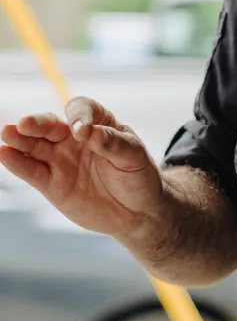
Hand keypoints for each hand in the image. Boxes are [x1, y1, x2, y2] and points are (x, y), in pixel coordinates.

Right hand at [0, 97, 166, 243]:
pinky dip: (17, 163)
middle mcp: (73, 138)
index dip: (80, 116)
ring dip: (20, 139)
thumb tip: (90, 132)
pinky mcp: (51, 184)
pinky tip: (5, 154)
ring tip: (7, 133)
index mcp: (98, 123)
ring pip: (35, 146)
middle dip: (37, 123)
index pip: (82, 109)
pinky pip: (31, 171)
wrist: (137, 211)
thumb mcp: (135, 156)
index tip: (83, 131)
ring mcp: (60, 160)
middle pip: (50, 124)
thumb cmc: (139, 175)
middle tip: (25, 124)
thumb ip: (113, 143)